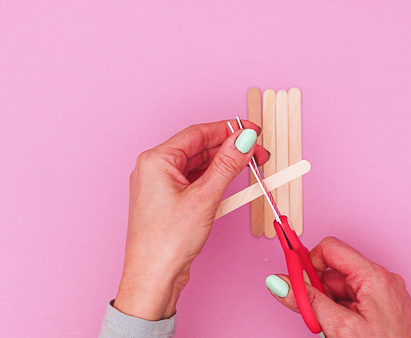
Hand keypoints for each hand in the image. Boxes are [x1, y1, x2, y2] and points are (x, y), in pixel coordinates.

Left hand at [114, 120, 268, 320]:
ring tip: (250, 168)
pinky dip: (215, 181)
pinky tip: (232, 184)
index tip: (253, 131)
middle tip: (258, 153)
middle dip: (230, 149)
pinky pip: (195, 182)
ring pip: (199, 165)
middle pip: (199, 148)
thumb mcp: (204, 198)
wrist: (152, 280)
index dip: (229, 130)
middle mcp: (155, 169)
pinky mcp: (168, 202)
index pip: (198, 133)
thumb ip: (227, 165)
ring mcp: (160, 186)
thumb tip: (244, 139)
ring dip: (224, 165)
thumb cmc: (166, 242)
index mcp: (156, 160)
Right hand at [266, 237, 410, 337]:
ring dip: (330, 304)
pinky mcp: (384, 305)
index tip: (293, 278)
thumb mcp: (338, 327)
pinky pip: (354, 298)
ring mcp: (385, 292)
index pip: (331, 249)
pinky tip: (345, 330)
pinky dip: (342, 310)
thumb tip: (280, 283)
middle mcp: (382, 279)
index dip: (309, 262)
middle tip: (314, 314)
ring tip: (334, 329)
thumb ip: (307, 301)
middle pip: (334, 271)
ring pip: (342, 287)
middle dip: (319, 291)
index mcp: (374, 276)